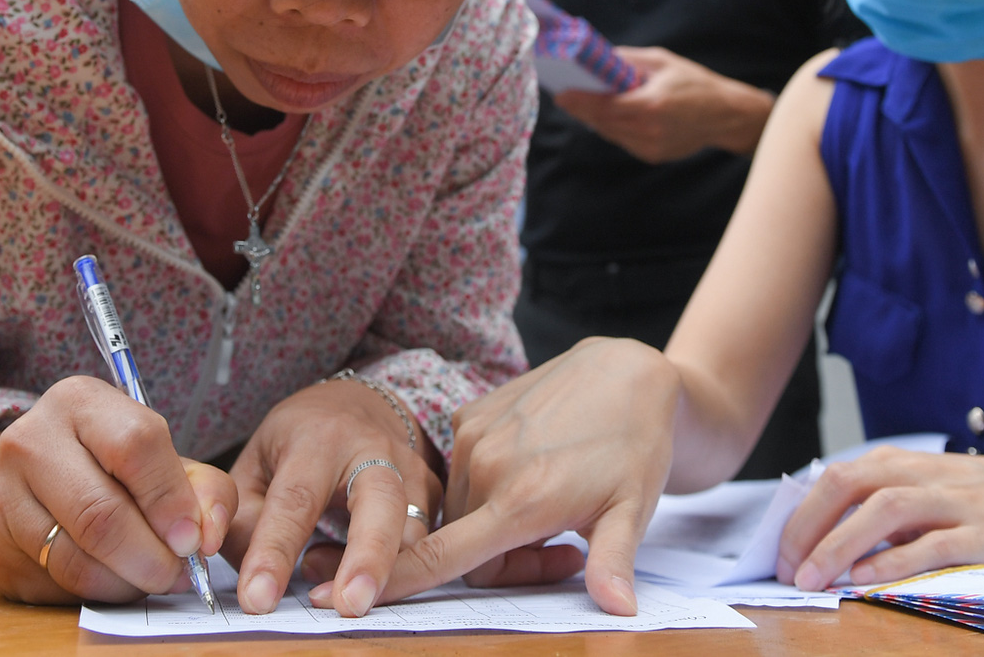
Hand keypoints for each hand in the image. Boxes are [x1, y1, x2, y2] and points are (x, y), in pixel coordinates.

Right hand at [0, 376, 236, 603]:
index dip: (169, 499)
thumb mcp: (168, 458)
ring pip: (74, 560)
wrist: (41, 477)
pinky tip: (113, 579)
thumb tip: (205, 537)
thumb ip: (205, 490)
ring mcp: (1, 496)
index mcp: (79, 401)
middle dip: (150, 556)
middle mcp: (29, 441)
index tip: (192, 539)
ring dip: (125, 582)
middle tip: (178, 573)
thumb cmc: (117, 465)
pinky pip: (52, 586)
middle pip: (99, 513)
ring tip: (150, 577)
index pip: (134, 445)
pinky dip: (94, 594)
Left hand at [227, 376, 442, 617]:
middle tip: (350, 606)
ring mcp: (412, 472)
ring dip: (379, 578)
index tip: (258, 598)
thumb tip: (260, 579)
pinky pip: (422, 547)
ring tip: (331, 589)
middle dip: (369, 558)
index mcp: (318, 438)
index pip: (296, 500)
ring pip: (414, 536)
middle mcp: (374, 450)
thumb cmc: (300, 439)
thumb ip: (246, 519)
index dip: (275, 552)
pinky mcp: (433, 495)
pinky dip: (393, 574)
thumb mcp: (256, 461)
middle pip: (383, 504)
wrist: (358, 404)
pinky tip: (352, 569)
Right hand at [379, 337, 679, 615]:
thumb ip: (612, 563)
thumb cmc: (636, 446)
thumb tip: (620, 611)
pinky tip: (533, 470)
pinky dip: (487, 484)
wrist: (627, 371)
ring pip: (461, 509)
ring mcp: (474, 436)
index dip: (398, 583)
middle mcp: (486, 467)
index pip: (442, 557)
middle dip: (503, 560)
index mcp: (520, 500)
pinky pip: (463, 471)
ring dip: (493, 522)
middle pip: (463, 547)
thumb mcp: (632, 510)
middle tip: (563, 547)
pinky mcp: (470, 413)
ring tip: (552, 507)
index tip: (347, 599)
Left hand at [554, 48, 772, 162]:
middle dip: (582, 109)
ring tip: (582, 103)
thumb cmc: (695, 82)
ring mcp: (651, 146)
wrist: (725, 115)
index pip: (605, 106)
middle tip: (565, 96)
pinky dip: (614, 128)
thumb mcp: (661, 62)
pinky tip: (610, 115)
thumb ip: (627, 61)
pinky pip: (623, 140)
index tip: (562, 93)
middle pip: (603, 122)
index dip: (580, 101)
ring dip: (595, 119)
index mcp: (651, 105)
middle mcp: (649, 130)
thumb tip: (597, 59)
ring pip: (610, 133)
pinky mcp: (653, 155)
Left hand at [776, 448, 983, 589]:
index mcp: (908, 463)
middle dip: (807, 526)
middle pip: (849, 484)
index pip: (837, 476)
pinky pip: (933, 544)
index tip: (778, 551)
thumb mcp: (935, 488)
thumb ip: (888, 503)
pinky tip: (865, 580)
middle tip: (785, 568)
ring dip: (838, 543)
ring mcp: (957, 502)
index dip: (800, 512)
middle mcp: (926, 474)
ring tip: (810, 578)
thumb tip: (825, 533)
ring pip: (884, 509)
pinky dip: (894, 560)